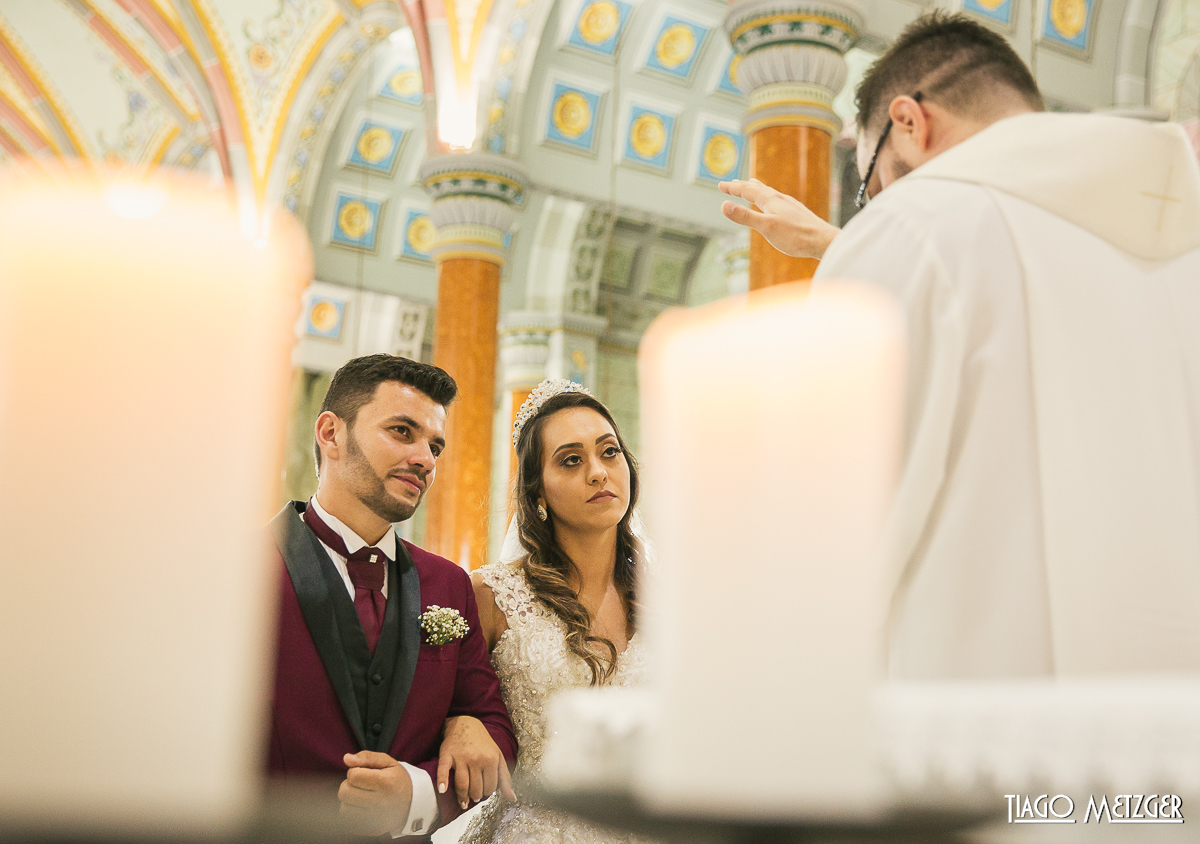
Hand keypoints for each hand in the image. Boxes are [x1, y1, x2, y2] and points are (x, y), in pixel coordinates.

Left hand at [338, 751, 412, 836]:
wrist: (413, 802)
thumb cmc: (396, 779)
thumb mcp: (387, 762)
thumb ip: (367, 757)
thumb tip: (346, 758)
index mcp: (385, 783)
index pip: (353, 776)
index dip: (355, 771)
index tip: (365, 773)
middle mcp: (381, 802)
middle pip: (344, 793)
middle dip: (349, 785)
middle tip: (362, 785)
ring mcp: (377, 819)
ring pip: (344, 808)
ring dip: (349, 800)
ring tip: (363, 796)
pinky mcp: (372, 830)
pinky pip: (348, 821)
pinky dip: (352, 812)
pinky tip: (363, 807)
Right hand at [436, 715, 515, 809]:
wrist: (464, 724)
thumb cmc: (483, 743)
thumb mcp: (498, 756)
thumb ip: (505, 777)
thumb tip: (513, 798)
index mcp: (491, 759)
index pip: (491, 787)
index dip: (488, 791)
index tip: (485, 789)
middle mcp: (477, 759)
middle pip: (476, 788)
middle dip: (476, 795)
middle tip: (475, 795)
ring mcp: (461, 757)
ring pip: (462, 785)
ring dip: (463, 797)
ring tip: (464, 802)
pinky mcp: (447, 755)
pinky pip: (443, 770)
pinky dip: (442, 781)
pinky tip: (442, 790)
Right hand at [719, 178, 839, 258]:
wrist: (822, 240)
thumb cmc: (795, 236)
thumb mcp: (765, 227)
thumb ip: (745, 216)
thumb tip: (723, 205)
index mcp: (770, 200)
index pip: (747, 191)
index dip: (733, 188)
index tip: (721, 185)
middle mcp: (780, 198)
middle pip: (758, 189)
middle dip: (743, 186)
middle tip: (732, 183)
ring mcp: (789, 205)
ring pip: (769, 193)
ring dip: (757, 189)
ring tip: (753, 184)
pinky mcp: (797, 212)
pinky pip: (778, 200)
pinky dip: (769, 197)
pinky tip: (775, 203)